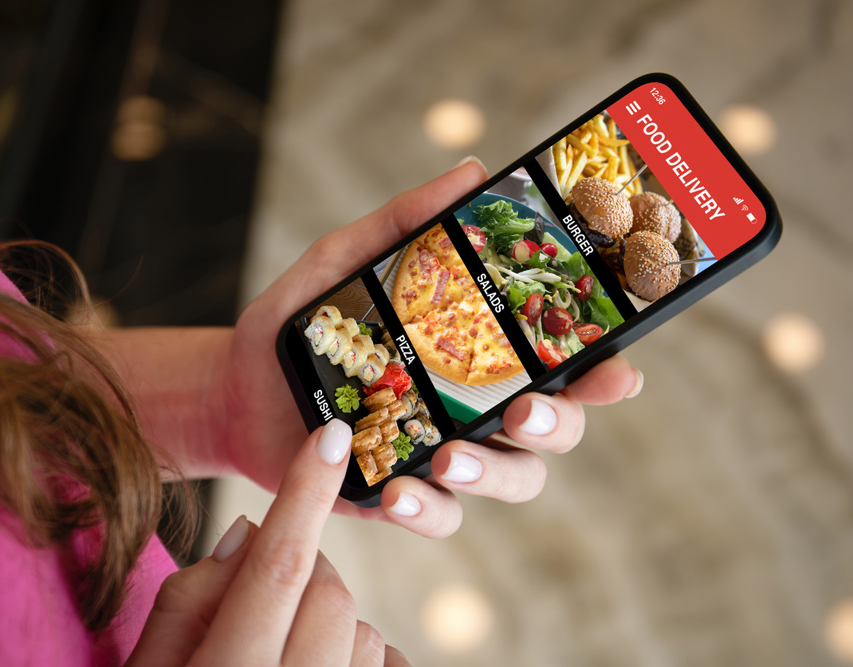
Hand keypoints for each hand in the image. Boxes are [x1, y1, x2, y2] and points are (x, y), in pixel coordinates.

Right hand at [126, 420, 409, 665]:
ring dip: (329, 620)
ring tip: (280, 650)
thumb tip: (250, 533)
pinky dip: (357, 654)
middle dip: (303, 569)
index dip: (303, 494)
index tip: (326, 436)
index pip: (278, 567)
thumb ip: (190, 599)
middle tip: (265, 586)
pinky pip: (385, 663)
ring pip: (362, 629)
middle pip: (330, 592)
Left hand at [223, 159, 643, 535]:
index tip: (617, 367)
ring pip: (513, 479)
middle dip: (558, 423)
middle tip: (523, 410)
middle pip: (557, 427)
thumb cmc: (301, 324)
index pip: (561, 361)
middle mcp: (478, 406)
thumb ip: (403, 222)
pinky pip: (442, 516)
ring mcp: (446, 455)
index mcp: (481, 351)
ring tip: (450, 456)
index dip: (601, 368)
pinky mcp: (404, 495)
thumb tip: (472, 170)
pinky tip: (397, 491)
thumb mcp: (342, 261)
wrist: (235, 388)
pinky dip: (429, 509)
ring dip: (495, 472)